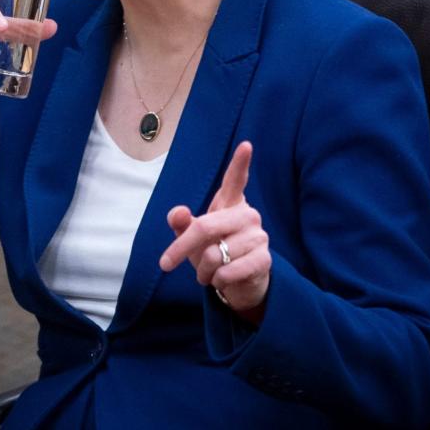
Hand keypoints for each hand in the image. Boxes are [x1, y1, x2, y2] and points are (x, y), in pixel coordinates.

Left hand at [159, 141, 270, 319]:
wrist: (239, 284)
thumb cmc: (214, 252)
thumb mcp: (193, 238)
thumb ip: (182, 223)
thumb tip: (178, 213)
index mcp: (231, 204)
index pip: (236, 180)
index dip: (240, 163)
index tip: (245, 145)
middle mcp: (248, 216)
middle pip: (205, 227)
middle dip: (180, 248)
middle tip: (165, 263)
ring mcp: (258, 237)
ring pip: (213, 255)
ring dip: (202, 271)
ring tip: (209, 272)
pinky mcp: (264, 260)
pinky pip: (227, 271)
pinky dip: (217, 280)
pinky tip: (222, 279)